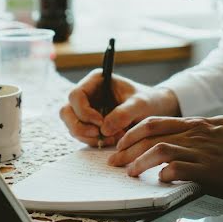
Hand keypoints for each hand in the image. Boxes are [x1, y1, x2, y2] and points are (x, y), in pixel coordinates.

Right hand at [59, 70, 180, 146]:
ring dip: (88, 136)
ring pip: (72, 125)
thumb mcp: (141, 104)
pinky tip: (111, 140)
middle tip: (100, 136)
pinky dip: (93, 141)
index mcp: (96, 80)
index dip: (84, 112)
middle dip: (81, 127)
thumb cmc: (149, 101)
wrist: (156, 111)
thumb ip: (124, 113)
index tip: (101, 124)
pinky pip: (81, 135)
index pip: (76, 95)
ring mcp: (86, 109)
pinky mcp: (89, 123)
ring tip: (112, 139)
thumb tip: (103, 128)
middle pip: (67, 112)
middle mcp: (88, 93)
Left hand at [108, 115, 222, 190]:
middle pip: (152, 135)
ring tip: (129, 172)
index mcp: (197, 123)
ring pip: (162, 149)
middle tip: (114, 161)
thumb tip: (182, 138)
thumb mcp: (222, 127)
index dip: (132, 132)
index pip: (155, 122)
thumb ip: (200, 132)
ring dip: (140, 161)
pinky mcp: (214, 168)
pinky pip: (185, 168)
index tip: (120, 144)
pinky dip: (168, 173)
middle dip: (128, 149)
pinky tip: (160, 179)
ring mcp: (204, 150)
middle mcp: (197, 133)